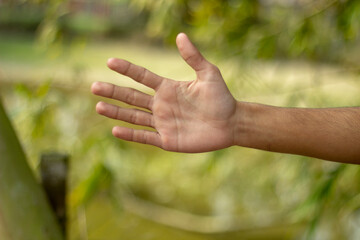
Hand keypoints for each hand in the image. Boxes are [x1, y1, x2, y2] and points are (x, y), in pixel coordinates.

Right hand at [91, 33, 237, 152]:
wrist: (230, 123)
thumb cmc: (221, 98)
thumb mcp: (209, 74)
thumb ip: (194, 57)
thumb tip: (180, 36)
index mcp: (168, 88)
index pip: (142, 77)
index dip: (127, 69)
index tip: (110, 61)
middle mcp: (161, 105)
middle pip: (132, 97)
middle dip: (113, 91)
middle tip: (94, 86)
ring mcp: (163, 123)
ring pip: (134, 117)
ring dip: (116, 112)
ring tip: (98, 106)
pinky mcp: (167, 140)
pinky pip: (145, 137)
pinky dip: (131, 134)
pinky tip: (115, 130)